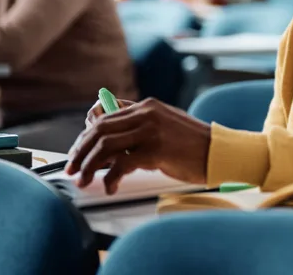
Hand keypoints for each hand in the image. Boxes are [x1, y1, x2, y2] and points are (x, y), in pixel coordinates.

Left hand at [66, 99, 211, 193]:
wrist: (220, 151)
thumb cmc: (195, 144)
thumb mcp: (166, 127)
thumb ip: (141, 128)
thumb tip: (111, 145)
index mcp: (148, 106)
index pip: (105, 115)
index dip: (86, 134)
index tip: (78, 151)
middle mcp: (146, 114)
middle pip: (99, 129)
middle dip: (80, 150)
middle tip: (72, 167)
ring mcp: (150, 131)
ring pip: (105, 145)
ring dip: (89, 165)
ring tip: (83, 179)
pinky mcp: (155, 150)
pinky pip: (121, 164)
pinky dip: (110, 177)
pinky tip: (110, 186)